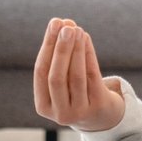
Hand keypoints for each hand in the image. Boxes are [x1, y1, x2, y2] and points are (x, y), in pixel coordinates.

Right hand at [33, 17, 125, 131]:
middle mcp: (59, 113)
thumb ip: (57, 57)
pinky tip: (86, 39)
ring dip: (76, 50)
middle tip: (66, 27)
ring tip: (77, 29)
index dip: (47, 48)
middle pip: (56, 77)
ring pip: (76, 76)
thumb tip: (61, 24)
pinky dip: (88, 55)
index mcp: (43, 106)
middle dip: (61, 50)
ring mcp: (79, 112)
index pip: (40, 73)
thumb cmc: (75, 92)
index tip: (53, 25)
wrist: (101, 116)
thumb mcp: (61, 81)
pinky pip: (92, 76)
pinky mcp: (98, 106)